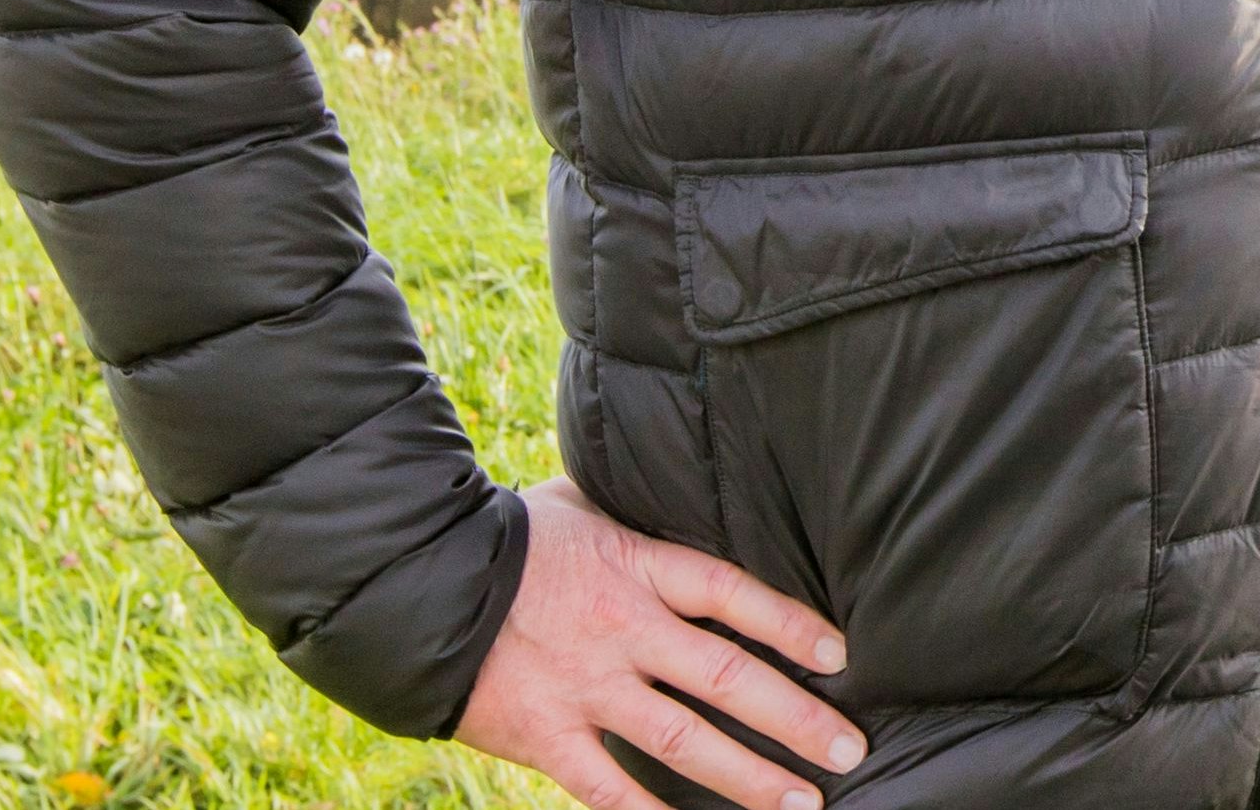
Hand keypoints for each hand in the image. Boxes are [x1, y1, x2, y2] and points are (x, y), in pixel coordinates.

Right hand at [457, 479, 864, 809]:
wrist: (410, 584)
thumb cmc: (507, 537)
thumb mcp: (583, 505)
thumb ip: (639, 509)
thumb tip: (686, 481)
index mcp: (638, 567)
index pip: (734, 595)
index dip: (791, 626)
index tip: (841, 656)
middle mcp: (623, 629)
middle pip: (728, 677)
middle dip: (796, 719)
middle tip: (848, 749)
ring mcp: (585, 687)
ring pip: (683, 740)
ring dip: (748, 776)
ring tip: (800, 802)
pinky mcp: (544, 734)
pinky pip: (608, 787)